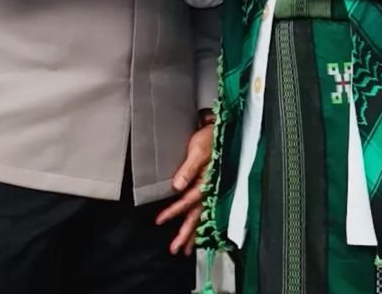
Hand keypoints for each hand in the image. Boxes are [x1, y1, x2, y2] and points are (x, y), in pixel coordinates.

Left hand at [154, 123, 213, 254]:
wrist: (221, 130)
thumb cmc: (210, 138)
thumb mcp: (198, 150)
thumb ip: (188, 169)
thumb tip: (177, 185)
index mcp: (208, 181)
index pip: (189, 200)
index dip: (174, 211)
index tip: (160, 220)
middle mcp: (211, 189)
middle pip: (198, 215)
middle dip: (187, 234)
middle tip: (176, 249)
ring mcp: (213, 191)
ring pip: (202, 216)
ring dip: (194, 234)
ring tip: (185, 250)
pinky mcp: (212, 189)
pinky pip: (206, 211)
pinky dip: (201, 225)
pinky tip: (196, 235)